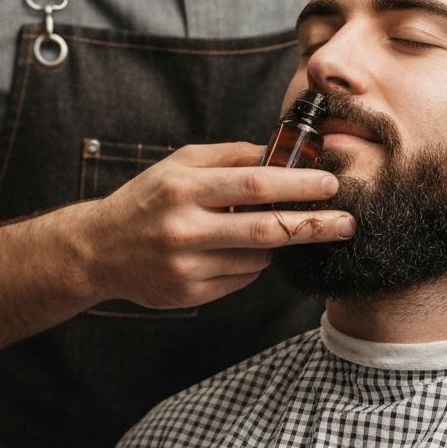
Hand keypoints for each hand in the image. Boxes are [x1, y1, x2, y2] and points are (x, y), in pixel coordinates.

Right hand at [82, 142, 355, 309]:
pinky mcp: (189, 294)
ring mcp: (187, 266)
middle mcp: (186, 228)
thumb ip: (229, 156)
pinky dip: (253, 262)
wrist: (99, 249)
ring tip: (285, 229)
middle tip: (347, 221)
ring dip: (280, 243)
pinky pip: (240, 278)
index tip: (330, 184)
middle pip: (265, 228)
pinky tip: (242, 249)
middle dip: (313, 225)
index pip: (255, 184)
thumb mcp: (181, 163)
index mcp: (186, 187)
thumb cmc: (148, 197)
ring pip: (257, 257)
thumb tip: (278, 153)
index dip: (298, 185)